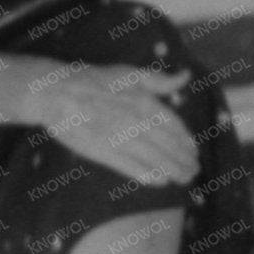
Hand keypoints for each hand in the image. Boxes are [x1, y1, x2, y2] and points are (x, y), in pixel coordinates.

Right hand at [29, 61, 198, 187]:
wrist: (58, 93)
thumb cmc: (96, 80)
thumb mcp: (131, 73)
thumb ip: (160, 80)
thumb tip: (185, 76)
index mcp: (145, 102)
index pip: (173, 126)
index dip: (186, 141)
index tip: (194, 151)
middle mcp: (137, 122)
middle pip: (167, 145)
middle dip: (183, 159)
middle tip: (194, 170)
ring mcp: (119, 138)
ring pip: (152, 157)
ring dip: (171, 169)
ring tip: (184, 178)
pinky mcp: (101, 151)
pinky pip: (129, 166)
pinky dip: (146, 174)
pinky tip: (159, 181)